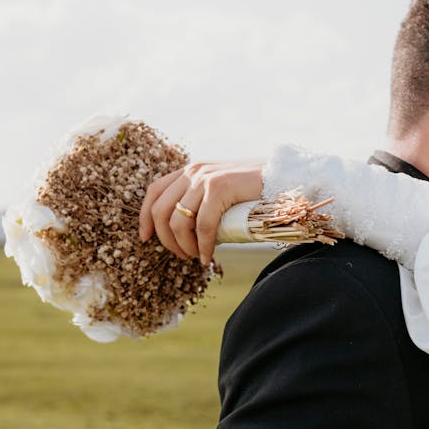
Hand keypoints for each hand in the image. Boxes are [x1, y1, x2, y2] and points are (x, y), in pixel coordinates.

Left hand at [138, 159, 265, 264]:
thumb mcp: (220, 192)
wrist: (283, 177)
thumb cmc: (253, 191)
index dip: (144, 217)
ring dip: (184, 246)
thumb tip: (187, 233)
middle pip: (160, 210)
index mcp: (190, 171)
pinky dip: (203, 247)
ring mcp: (205, 178)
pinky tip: (207, 257)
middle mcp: (193, 171)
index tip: (145, 238)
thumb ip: (202, 202)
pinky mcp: (219, 188)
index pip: (154, 192)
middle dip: (166, 240)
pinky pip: (203, 226)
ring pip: (179, 221)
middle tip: (182, 255)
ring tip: (196, 257)